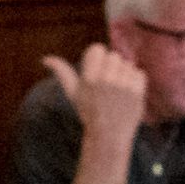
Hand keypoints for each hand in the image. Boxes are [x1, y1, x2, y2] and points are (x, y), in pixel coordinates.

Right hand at [46, 44, 150, 161]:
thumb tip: (45, 59)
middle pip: (114, 55)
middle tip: (108, 84)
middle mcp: (105, 80)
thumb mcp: (73, 93)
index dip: (98, 58)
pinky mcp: (137, 92)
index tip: (97, 70)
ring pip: (127, 64)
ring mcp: (123, 86)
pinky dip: (135, 81)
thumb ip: (62, 73)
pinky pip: (139, 73)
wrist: (109, 135)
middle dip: (111, 67)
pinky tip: (127, 94)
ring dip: (123, 74)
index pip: (98, 48)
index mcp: (88, 78)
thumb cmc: (89, 112)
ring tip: (117, 91)